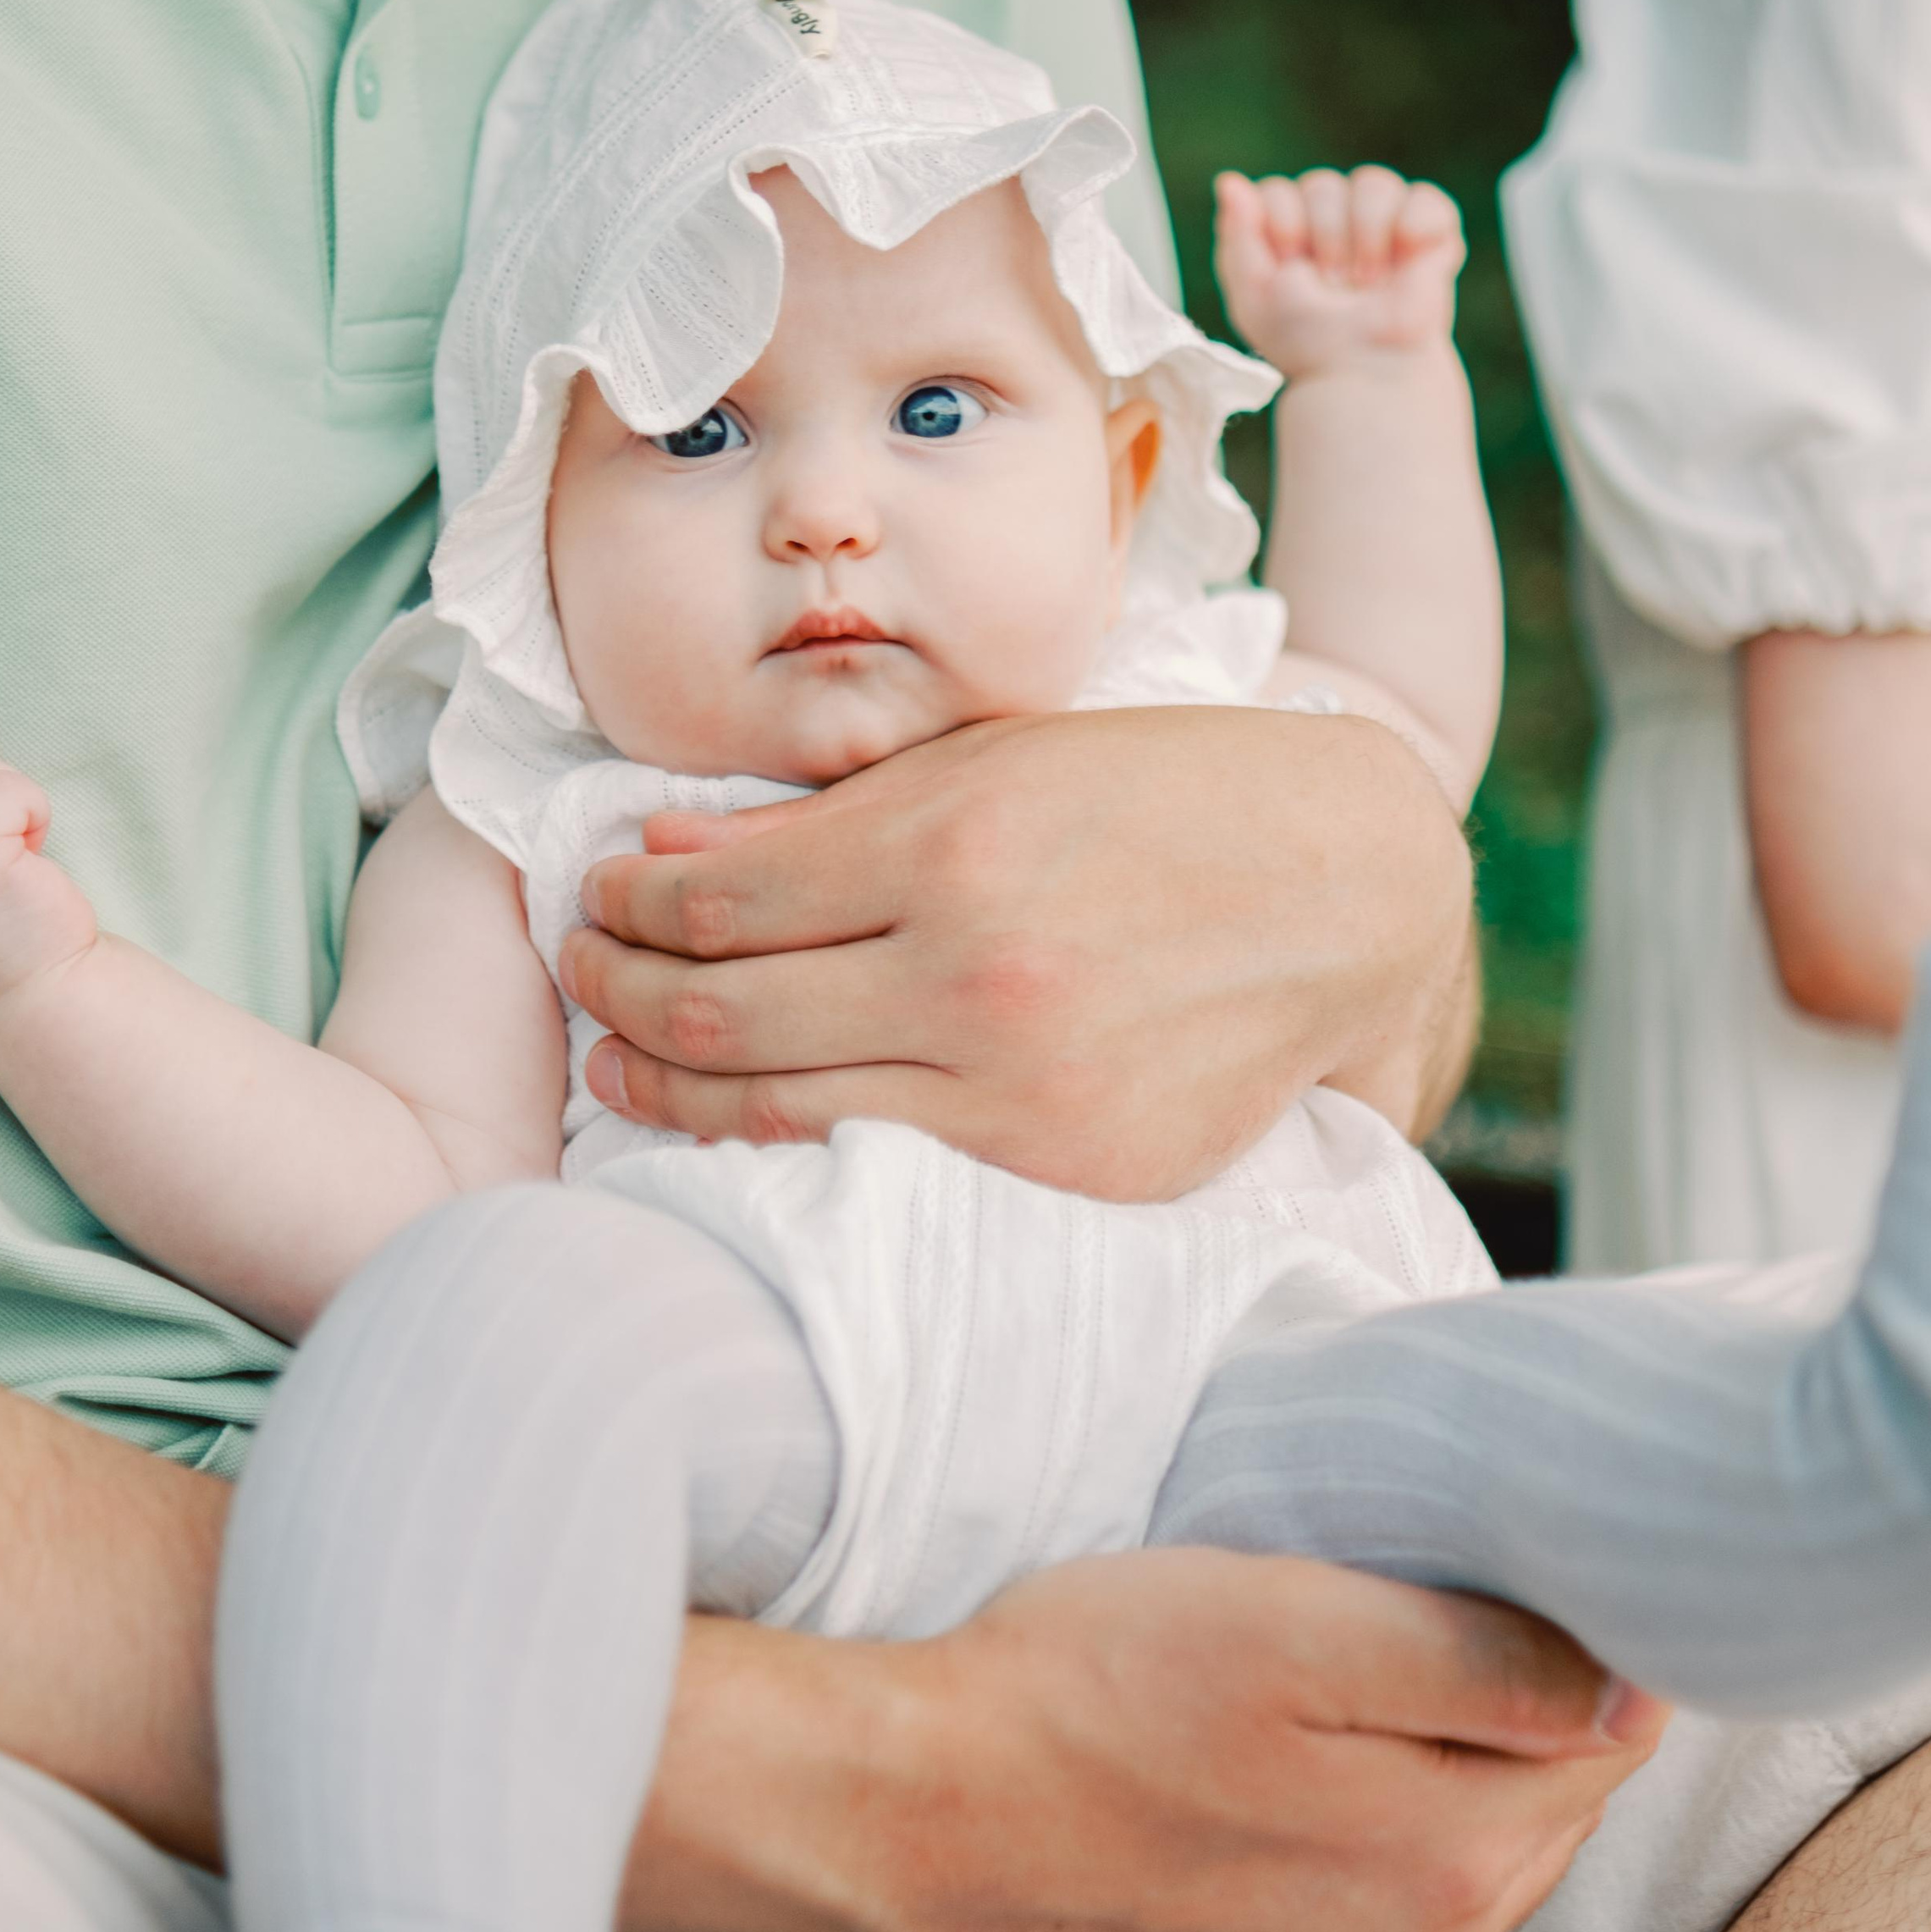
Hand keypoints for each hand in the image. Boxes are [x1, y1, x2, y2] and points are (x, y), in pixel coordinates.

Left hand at [564, 705, 1475, 1192]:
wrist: (1349, 892)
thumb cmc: (1162, 796)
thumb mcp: (993, 761)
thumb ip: (825, 818)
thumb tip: (658, 854)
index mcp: (952, 850)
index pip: (715, 903)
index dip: (624, 904)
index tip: (595, 894)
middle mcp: (977, 979)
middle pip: (719, 1014)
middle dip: (615, 993)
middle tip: (581, 972)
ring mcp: (1023, 1093)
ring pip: (776, 1111)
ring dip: (666, 1082)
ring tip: (617, 1057)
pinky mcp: (1069, 1170)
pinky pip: (883, 1167)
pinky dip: (785, 1140)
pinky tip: (740, 1112)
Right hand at [629, 1550, 1666, 1931]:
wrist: (899, 1819)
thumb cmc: (1080, 1695)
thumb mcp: (1293, 1625)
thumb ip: (1484, 1664)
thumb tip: (1634, 1692)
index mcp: (1450, 1869)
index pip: (1598, 1741)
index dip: (1555, 1647)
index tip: (1479, 1589)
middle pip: (1527, 1822)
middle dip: (1487, 1728)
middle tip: (1374, 1631)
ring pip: (1439, 1886)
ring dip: (1406, 1801)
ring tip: (1299, 1714)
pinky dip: (1330, 1873)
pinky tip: (1249, 1805)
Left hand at [1216, 165, 1464, 376]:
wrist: (1367, 371)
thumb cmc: (1308, 341)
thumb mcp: (1254, 297)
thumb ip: (1237, 237)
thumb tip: (1229, 181)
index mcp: (1288, 227)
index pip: (1276, 192)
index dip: (1283, 227)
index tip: (1291, 272)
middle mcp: (1333, 216)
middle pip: (1322, 185)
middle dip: (1325, 239)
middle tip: (1333, 289)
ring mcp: (1382, 220)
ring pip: (1373, 183)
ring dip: (1367, 235)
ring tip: (1369, 283)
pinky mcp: (1429, 230)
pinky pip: (1424, 198)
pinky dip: (1415, 225)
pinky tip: (1407, 259)